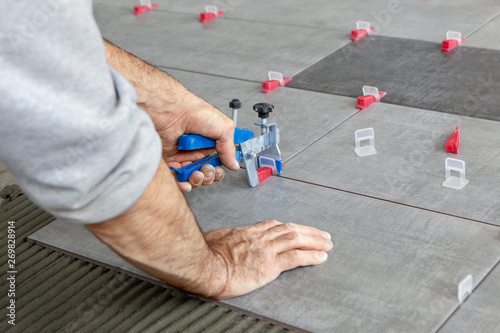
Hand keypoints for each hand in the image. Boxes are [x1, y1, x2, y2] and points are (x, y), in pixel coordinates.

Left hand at [141, 90, 236, 191]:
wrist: (171, 111)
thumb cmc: (194, 112)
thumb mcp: (223, 127)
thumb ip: (230, 148)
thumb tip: (234, 164)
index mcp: (210, 142)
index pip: (218, 162)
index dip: (220, 168)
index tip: (221, 168)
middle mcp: (197, 149)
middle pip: (207, 172)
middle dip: (210, 175)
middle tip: (208, 170)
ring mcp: (183, 156)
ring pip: (193, 177)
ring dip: (198, 180)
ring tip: (198, 173)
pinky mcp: (170, 161)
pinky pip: (177, 178)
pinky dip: (183, 184)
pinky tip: (187, 181)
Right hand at [204, 220, 332, 299]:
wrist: (204, 266)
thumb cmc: (204, 254)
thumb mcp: (215, 238)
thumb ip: (225, 238)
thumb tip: (223, 238)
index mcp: (246, 232)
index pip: (273, 225)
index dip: (288, 227)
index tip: (297, 228)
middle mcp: (259, 238)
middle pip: (289, 229)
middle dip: (308, 231)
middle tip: (322, 234)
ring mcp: (265, 250)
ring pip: (296, 239)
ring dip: (315, 240)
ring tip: (327, 243)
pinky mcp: (269, 265)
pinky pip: (295, 258)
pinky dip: (310, 256)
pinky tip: (320, 257)